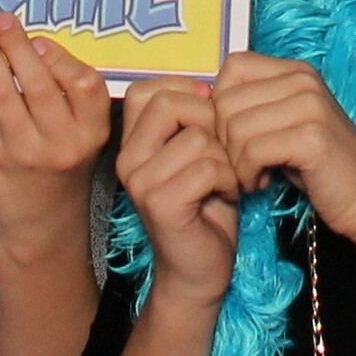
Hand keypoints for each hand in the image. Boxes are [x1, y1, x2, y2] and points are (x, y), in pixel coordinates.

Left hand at [0, 8, 112, 189]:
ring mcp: (22, 151)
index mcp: (91, 132)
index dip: (61, 58)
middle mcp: (60, 143)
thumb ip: (69, 94)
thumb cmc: (60, 168)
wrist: (40, 224)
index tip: (39, 40)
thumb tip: (29, 41)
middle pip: (39, 85)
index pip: (85, 86)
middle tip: (0, 17)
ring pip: (1, 91)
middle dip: (16, 45)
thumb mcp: (84, 134)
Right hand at [114, 78, 244, 301]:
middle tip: (222, 153)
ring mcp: (140, 183)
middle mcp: (127, 160)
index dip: (186, 92)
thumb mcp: (196, 151)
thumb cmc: (205, 205)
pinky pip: (207, 168)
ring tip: (224, 180)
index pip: (147, 88)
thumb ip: (193, 117)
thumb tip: (211, 86)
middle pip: (170, 103)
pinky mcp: (161, 205)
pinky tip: (226, 195)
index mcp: (132, 143)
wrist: (198, 269)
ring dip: (225, 159)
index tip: (209, 120)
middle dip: (210, 122)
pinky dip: (228, 180)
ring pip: (197, 138)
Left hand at [210, 53, 355, 242]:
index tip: (235, 137)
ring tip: (255, 176)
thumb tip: (203, 103)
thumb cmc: (318, 166)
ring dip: (235, 162)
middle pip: (226, 101)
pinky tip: (262, 184)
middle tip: (244, 165)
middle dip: (224, 141)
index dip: (220, 105)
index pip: (232, 67)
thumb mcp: (286, 124)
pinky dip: (248, 175)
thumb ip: (255, 106)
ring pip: (234, 128)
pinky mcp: (311, 137)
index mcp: (296, 71)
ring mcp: (309, 106)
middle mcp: (303, 80)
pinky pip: (252, 151)